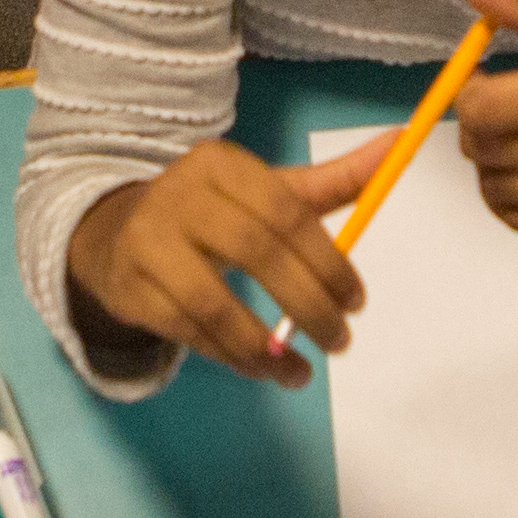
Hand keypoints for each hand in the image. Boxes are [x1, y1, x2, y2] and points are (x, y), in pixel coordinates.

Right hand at [67, 142, 375, 386]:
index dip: (327, 259)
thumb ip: (333, 181)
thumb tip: (399, 144)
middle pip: (253, 251)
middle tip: (339, 340)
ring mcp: (147, 242)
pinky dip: (230, 356)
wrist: (118, 235)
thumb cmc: (214, 215)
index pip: (285, 210)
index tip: (357, 301)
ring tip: (300, 373)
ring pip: (215, 303)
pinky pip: (188, 331)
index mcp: (220, 164)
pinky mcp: (130, 287)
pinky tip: (260, 367)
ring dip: (265, 346)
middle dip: (305, 303)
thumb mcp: (268, 192)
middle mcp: (178, 195)